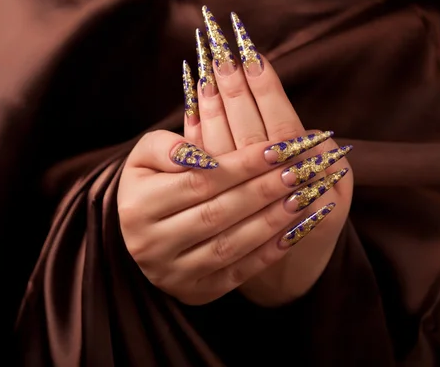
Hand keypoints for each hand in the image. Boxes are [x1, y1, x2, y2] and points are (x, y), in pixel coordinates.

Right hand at [117, 7, 352, 305]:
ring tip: (302, 197)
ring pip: (228, 247)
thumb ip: (166, 146)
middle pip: (216, 215)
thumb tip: (199, 154)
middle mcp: (149, 245)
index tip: (276, 149)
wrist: (142, 229)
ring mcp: (171, 274)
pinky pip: (236, 275)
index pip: (199, 182)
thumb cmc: (151, 183)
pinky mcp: (193, 293)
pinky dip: (267, 254)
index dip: (240, 166)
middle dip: (261, 192)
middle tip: (297, 172)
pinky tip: (294, 231)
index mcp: (136, 207)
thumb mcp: (145, 156)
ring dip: (270, 222)